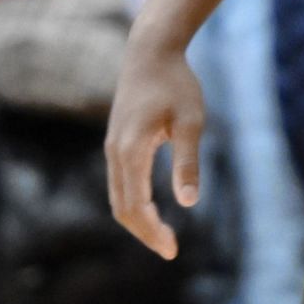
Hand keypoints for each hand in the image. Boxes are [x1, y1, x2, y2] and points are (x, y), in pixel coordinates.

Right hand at [105, 38, 206, 259]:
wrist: (150, 53)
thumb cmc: (176, 84)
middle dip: (144, 232)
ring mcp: (112, 149)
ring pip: (117, 198)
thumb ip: (187, 162)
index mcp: (131, 151)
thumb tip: (189, 203)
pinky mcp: (116, 144)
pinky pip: (119, 184)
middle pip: (121, 208)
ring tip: (163, 236)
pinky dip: (133, 203)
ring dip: (137, 220)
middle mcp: (115, 154)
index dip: (152, 232)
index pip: (135, 206)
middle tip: (170, 250)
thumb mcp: (191, 122)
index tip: (172, 249)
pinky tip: (152, 210)